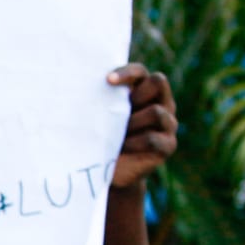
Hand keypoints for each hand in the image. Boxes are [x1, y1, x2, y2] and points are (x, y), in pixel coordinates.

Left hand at [107, 64, 177, 189]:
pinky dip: (133, 143)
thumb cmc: (100, 137)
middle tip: (118, 112)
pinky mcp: (168, 145)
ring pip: (155, 112)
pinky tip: (121, 148)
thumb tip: (77, 84)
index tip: (107, 80)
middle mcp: (161, 103)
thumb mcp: (100, 116)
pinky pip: (153, 138)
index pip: (141, 72)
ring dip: (132, 123)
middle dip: (136, 95)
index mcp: (144, 90)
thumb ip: (101, 100)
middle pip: (158, 82)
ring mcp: (168, 123)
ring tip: (117, 135)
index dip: (127, 73)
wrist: (107, 171)